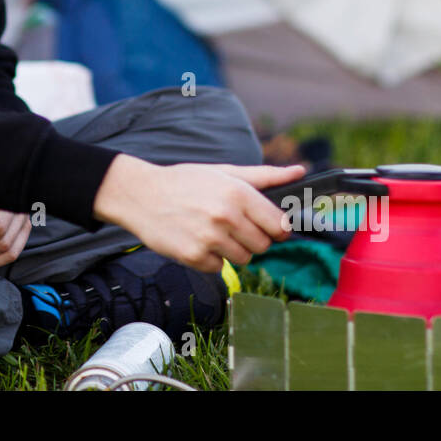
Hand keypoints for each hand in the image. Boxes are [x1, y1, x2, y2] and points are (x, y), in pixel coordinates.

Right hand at [91, 154, 304, 272]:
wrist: (141, 195)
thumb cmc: (185, 182)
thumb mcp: (224, 172)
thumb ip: (265, 176)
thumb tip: (299, 172)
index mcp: (237, 193)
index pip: (279, 224)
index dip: (277, 228)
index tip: (268, 226)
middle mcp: (226, 216)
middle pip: (264, 245)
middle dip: (253, 238)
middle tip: (232, 226)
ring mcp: (210, 239)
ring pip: (244, 259)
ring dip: (233, 250)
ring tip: (213, 232)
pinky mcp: (194, 257)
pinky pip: (219, 268)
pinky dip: (211, 258)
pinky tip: (197, 240)